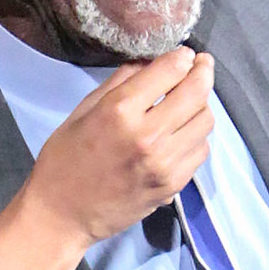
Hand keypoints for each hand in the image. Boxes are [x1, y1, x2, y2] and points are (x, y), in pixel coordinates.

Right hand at [0, 50, 214, 269]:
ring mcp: (164, 163)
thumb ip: (120, 83)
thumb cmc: (65, 159)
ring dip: (202, 106)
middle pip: (196, 93)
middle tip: (202, 66)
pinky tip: (185, 132)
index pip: (169, 71)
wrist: (63, 215)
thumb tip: (149, 62)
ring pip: (205, 122)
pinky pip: (200, 151)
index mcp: (120, 111)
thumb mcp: (84, 110)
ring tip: (191, 101)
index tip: (186, 54)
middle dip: (203, 73)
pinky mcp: (172, 185)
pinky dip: (197, 136)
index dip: (183, 57)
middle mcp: (148, 135)